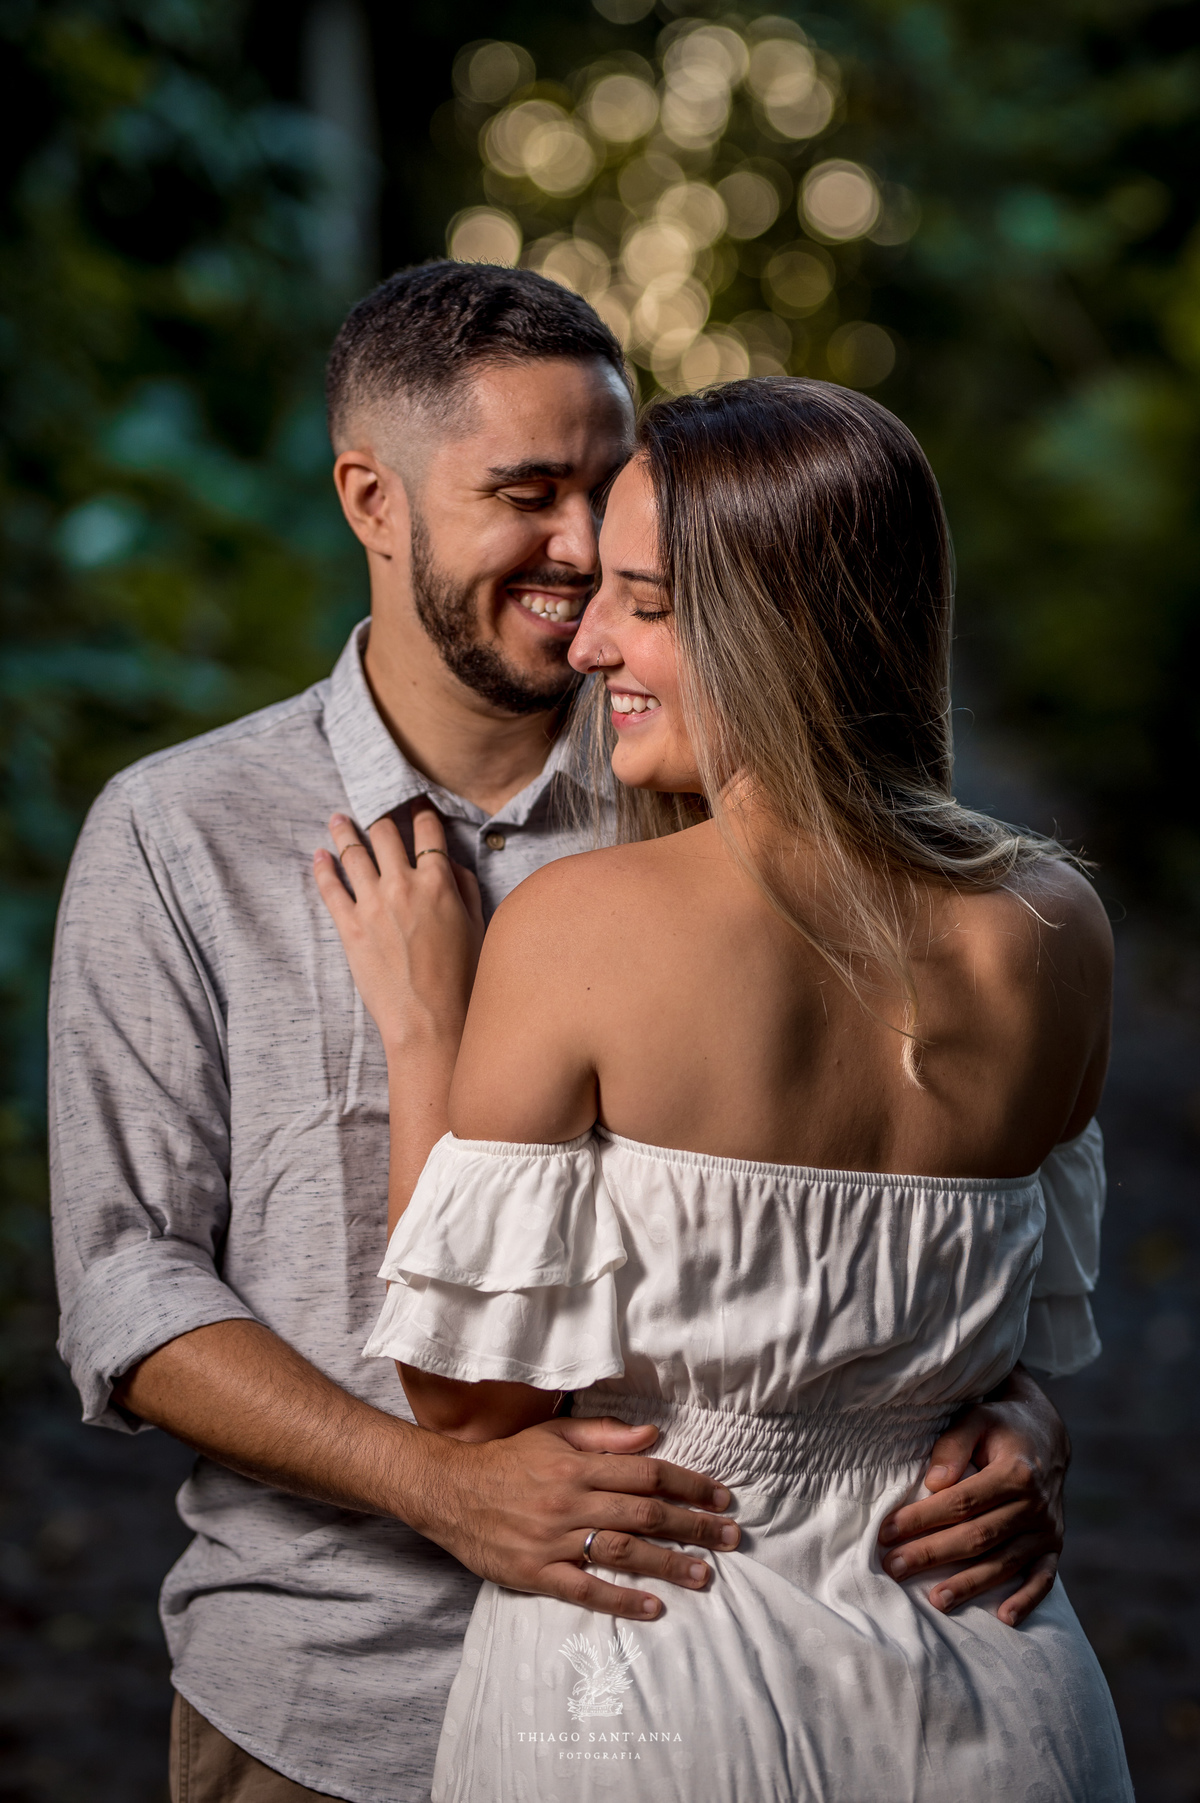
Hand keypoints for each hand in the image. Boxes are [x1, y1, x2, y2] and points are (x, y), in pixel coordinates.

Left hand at [314, 802, 484, 1050]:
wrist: (431, 1020)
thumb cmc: (463, 980)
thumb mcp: (477, 927)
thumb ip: (465, 888)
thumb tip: (452, 864)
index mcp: (438, 882)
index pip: (427, 832)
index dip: (421, 812)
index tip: (415, 804)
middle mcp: (403, 884)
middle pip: (385, 833)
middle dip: (379, 814)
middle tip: (372, 805)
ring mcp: (373, 904)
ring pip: (353, 853)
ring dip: (344, 831)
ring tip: (337, 818)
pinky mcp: (350, 927)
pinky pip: (331, 888)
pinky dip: (323, 867)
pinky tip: (319, 855)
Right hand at [414, 1415, 740, 1620]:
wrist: (449, 1491)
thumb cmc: (508, 1461)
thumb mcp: (555, 1434)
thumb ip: (605, 1435)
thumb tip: (654, 1435)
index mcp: (579, 1466)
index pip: (648, 1473)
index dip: (691, 1484)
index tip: (723, 1497)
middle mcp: (571, 1501)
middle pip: (645, 1513)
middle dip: (694, 1526)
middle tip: (732, 1538)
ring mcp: (553, 1539)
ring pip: (622, 1552)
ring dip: (668, 1564)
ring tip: (704, 1575)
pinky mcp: (535, 1573)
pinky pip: (584, 1589)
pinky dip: (620, 1600)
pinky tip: (652, 1608)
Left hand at [877, 1367, 1068, 1626]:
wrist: (1046, 1434)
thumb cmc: (1000, 1424)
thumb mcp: (977, 1418)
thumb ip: (954, 1444)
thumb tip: (935, 1482)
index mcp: (1016, 1472)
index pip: (962, 1502)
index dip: (923, 1518)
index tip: (887, 1531)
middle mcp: (1036, 1504)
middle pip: (978, 1536)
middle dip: (933, 1554)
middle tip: (894, 1567)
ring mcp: (1047, 1529)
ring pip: (1005, 1563)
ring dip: (970, 1584)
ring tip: (935, 1600)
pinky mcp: (1054, 1546)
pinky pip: (1044, 1578)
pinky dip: (1027, 1600)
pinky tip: (1004, 1618)